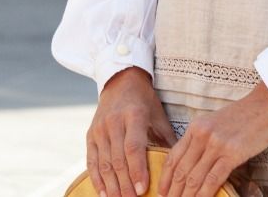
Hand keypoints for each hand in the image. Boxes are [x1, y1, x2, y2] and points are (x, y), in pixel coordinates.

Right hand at [87, 67, 176, 196]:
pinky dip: (97, 179)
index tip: (143, 190)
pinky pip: (92, 161)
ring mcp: (99, 129)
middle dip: (125, 184)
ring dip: (111, 186)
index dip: (137, 170)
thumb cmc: (145, 101)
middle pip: (118, 159)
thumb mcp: (159, 115)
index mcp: (134, 116)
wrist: (120, 81)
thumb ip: (165, 139)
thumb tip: (177, 165)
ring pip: (104, 163)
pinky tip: (104, 193)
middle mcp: (113, 123)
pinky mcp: (90, 135)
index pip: (134, 148)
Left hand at [158, 83, 267, 196]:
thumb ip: (203, 140)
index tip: (162, 191)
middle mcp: (202, 135)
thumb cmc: (246, 114)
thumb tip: (195, 164)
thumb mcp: (217, 123)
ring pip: (194, 178)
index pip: (173, 157)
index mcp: (196, 127)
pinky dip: (204, 195)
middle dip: (173, 192)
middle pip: (181, 170)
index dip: (165, 178)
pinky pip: (213, 179)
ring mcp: (216, 144)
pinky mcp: (232, 153)